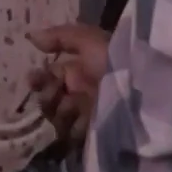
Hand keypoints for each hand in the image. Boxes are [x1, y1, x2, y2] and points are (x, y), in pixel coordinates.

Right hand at [24, 24, 110, 144]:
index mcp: (77, 71)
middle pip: (49, 99)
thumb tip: (31, 37)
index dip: (38, 79)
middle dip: (47, 97)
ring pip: (57, 117)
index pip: (49, 77)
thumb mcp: (88, 40)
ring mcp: (86, 113)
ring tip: (73, 105)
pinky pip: (72, 133)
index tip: (33, 80)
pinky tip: (81, 118)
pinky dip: (73, 127)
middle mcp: (78, 92)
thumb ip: (59, 37)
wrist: (140, 89)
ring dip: (60, 111)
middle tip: (57, 92)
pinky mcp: (93, 130)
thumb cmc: (113, 60)